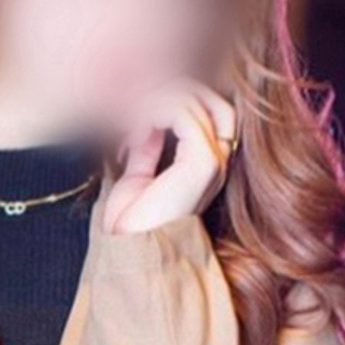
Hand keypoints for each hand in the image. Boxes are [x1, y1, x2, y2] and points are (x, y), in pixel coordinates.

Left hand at [103, 80, 236, 233]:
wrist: (130, 251)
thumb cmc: (131, 223)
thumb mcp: (137, 174)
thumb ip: (146, 146)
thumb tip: (144, 118)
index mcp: (206, 163)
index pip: (207, 107)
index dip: (171, 99)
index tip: (132, 115)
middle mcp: (218, 160)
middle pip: (208, 98)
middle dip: (166, 92)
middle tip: (130, 109)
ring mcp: (214, 161)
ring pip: (193, 100)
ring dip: (152, 102)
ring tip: (126, 124)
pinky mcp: (203, 163)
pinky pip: (183, 114)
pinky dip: (153, 111)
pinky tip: (133, 132)